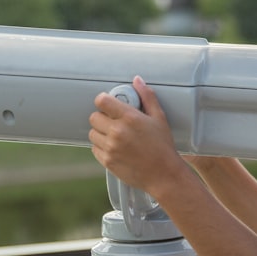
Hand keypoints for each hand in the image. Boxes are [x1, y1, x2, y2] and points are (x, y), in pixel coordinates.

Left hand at [88, 76, 185, 193]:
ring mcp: (110, 147)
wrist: (164, 175)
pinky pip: (94, 149)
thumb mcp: (159, 118)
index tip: (108, 104)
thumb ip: (147, 96)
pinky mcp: (107, 161)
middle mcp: (117, 131)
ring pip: (92, 134)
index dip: (103, 101)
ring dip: (100, 133)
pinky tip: (115, 148)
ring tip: (115, 136)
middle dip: (102, 118)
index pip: (102, 101)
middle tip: (113, 122)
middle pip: (94, 117)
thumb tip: (137, 80)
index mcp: (129, 117)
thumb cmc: (163, 146)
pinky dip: (101, 148)